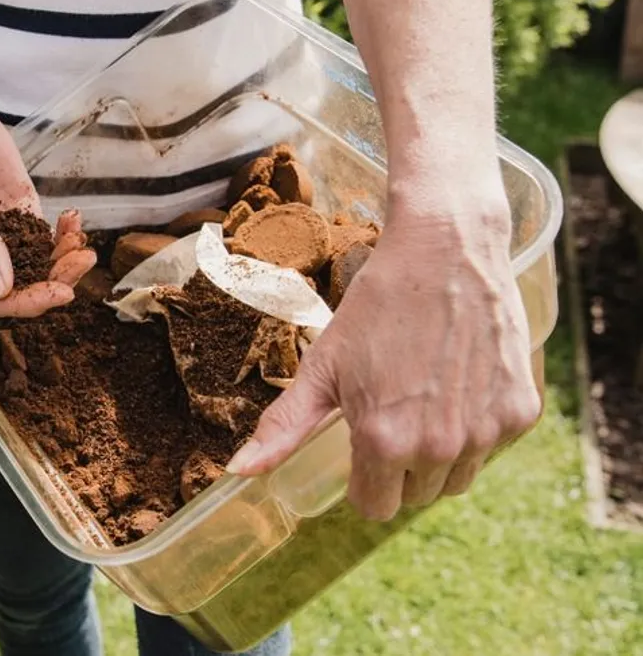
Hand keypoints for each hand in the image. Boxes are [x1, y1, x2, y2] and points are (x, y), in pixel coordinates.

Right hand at [0, 84, 95, 317]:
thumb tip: (1, 288)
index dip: (23, 303)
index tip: (55, 292)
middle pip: (21, 285)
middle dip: (54, 280)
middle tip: (81, 263)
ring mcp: (3, 230)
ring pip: (38, 261)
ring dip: (64, 258)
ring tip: (83, 245)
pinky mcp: (21, 208)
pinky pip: (46, 232)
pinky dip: (64, 232)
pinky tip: (74, 221)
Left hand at [225, 204, 540, 520]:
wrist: (446, 252)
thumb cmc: (377, 306)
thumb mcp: (322, 366)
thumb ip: (284, 427)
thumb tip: (238, 473)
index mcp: (383, 442)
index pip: (373, 506)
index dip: (363, 478)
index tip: (362, 441)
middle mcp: (439, 447)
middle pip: (415, 495)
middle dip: (400, 465)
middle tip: (394, 409)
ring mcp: (486, 433)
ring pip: (456, 479)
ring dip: (440, 454)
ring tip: (425, 398)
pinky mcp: (520, 413)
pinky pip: (493, 447)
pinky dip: (477, 427)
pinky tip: (460, 383)